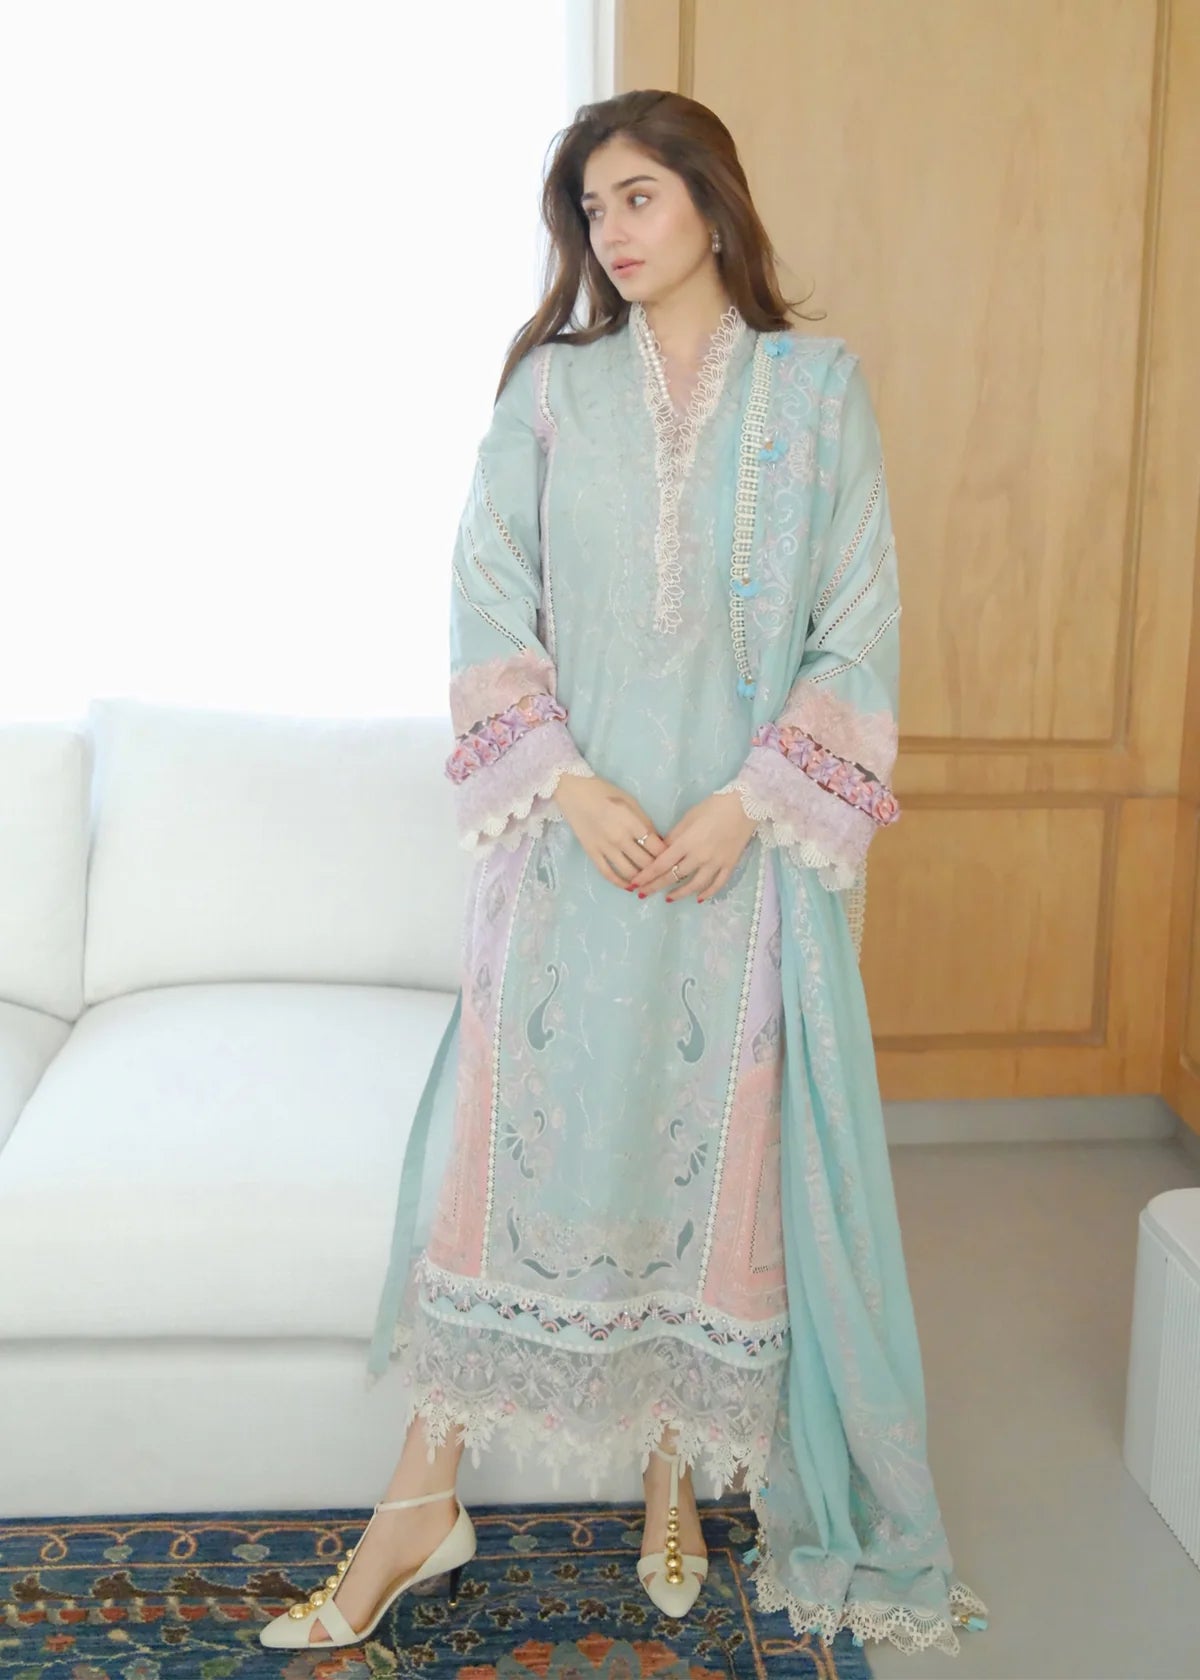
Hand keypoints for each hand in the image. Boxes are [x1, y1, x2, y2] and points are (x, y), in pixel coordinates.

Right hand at [553, 772, 667, 887]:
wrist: (574, 792)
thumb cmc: (604, 792)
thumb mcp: (630, 801)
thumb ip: (645, 822)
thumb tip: (659, 842)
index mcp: (632, 823)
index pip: (656, 847)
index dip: (667, 855)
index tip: (672, 858)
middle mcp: (619, 838)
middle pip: (645, 862)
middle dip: (656, 870)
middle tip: (663, 873)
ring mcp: (604, 848)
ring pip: (629, 872)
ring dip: (641, 880)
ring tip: (649, 881)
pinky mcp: (592, 853)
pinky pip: (608, 874)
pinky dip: (620, 883)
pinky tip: (629, 887)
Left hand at [628, 790, 756, 901]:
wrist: (745, 805)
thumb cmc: (713, 807)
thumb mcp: (688, 817)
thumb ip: (674, 836)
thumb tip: (661, 851)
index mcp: (686, 842)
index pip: (661, 864)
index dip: (646, 876)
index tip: (635, 884)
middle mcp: (699, 856)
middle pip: (674, 877)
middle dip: (656, 887)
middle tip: (643, 894)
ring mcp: (716, 863)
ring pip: (695, 885)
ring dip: (679, 894)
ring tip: (668, 898)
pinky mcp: (729, 865)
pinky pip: (717, 884)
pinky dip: (707, 893)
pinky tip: (698, 898)